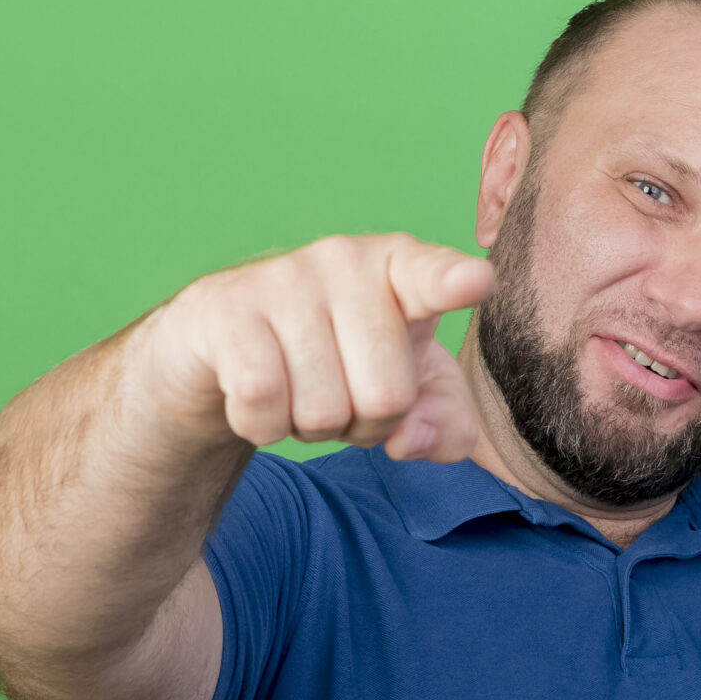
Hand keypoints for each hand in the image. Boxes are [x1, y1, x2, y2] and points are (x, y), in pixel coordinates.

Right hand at [136, 233, 494, 463]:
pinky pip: (262, 400)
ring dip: (310, 427)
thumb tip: (409, 439)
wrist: (228, 355)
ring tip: (297, 388)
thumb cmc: (340, 365)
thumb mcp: (412, 396)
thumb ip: (445, 424)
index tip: (474, 281)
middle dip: (364, 424)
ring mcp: (284, 278)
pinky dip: (262, 425)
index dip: (452, 283)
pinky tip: (258, 395)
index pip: (431, 277)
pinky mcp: (227, 308)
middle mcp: (345, 260)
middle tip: (340, 392)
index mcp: (401, 270)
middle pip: (386, 397)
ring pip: (322, 410)